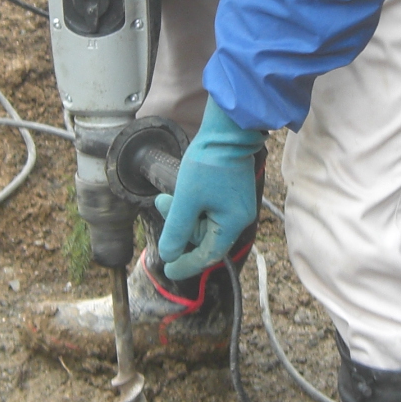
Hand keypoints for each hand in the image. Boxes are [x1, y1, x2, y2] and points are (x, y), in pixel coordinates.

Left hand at [155, 100, 263, 279]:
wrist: (227, 131)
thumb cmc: (209, 164)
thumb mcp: (187, 200)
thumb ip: (177, 231)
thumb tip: (170, 256)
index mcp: (233, 223)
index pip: (208, 254)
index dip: (186, 264)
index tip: (168, 271)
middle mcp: (239, 217)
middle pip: (205, 236)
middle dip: (180, 226)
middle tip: (161, 206)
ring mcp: (237, 204)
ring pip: (204, 220)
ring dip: (183, 212)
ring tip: (166, 196)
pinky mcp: (231, 191)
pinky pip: (209, 208)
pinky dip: (192, 204)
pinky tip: (181, 191)